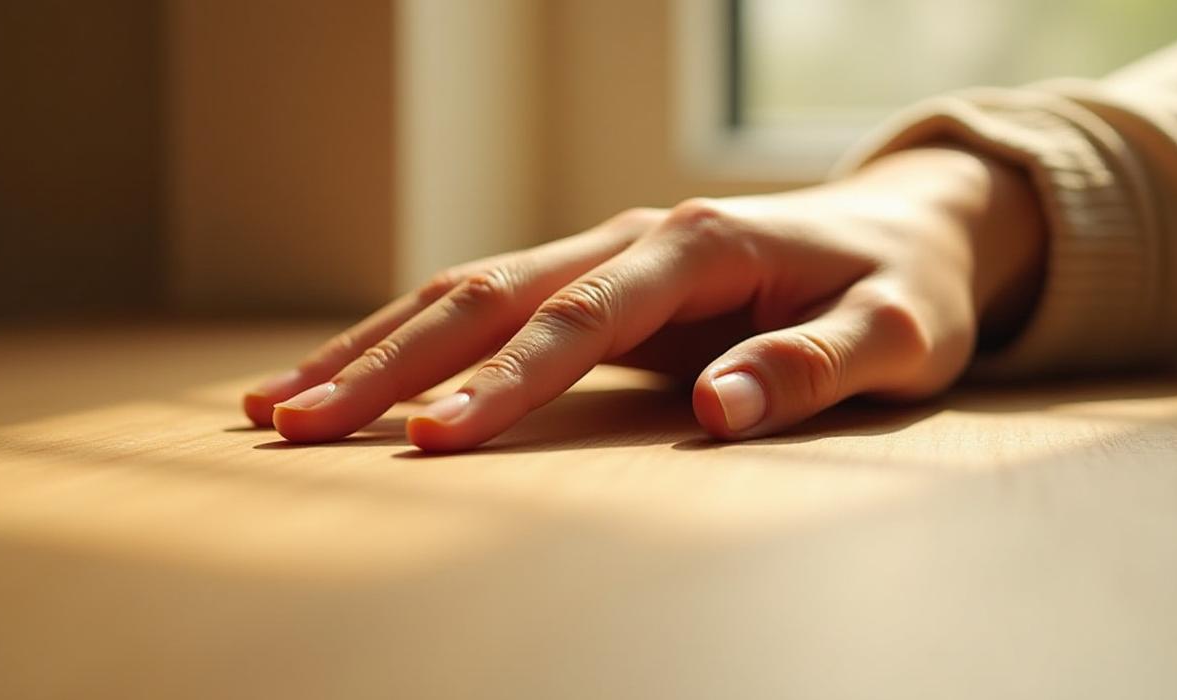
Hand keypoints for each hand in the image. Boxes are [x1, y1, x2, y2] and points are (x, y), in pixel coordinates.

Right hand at [243, 147, 1044, 450]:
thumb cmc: (903, 291)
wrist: (903, 228)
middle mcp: (628, 238)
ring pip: (457, 291)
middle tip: (294, 425)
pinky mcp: (585, 281)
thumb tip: (722, 410)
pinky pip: (475, 307)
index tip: (434, 440)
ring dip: (366, 349)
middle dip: (384, 364)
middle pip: (483, 294)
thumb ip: (818, 367)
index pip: (577, 319)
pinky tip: (338, 382)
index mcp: (694, 248)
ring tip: (273, 407)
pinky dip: (399, 343)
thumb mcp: (899, 335)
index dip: (504, 381)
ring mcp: (599, 253)